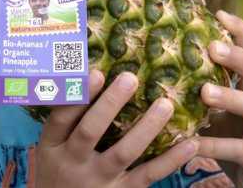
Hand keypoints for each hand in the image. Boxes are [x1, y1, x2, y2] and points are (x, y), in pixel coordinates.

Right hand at [36, 70, 198, 186]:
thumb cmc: (59, 169)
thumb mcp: (53, 146)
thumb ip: (69, 116)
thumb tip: (92, 67)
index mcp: (53, 146)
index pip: (62, 117)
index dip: (79, 94)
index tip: (97, 71)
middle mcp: (73, 163)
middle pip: (90, 131)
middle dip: (110, 104)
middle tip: (130, 78)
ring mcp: (98, 181)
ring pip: (122, 152)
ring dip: (146, 127)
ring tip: (165, 104)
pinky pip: (147, 175)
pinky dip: (170, 160)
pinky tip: (189, 143)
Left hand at [197, 11, 242, 187]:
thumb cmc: (241, 134)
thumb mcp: (228, 107)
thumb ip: (210, 85)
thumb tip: (171, 58)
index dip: (240, 30)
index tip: (219, 13)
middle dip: (239, 57)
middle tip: (213, 47)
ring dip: (231, 97)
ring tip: (204, 92)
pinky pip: (238, 149)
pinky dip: (215, 145)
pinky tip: (192, 142)